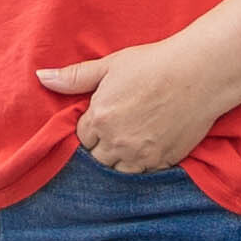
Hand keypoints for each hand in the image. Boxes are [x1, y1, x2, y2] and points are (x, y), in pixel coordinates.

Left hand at [35, 37, 222, 176]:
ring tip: (130, 143)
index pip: (82, 139)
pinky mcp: (164, 163)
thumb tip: (41, 76)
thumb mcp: (109, 65)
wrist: (199, 73)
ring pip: (118, 172)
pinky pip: (144, 176)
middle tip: (117, 131)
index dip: (91, 129)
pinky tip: (148, 150)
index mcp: (100, 119)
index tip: (103, 119)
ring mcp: (141, 156)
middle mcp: (117, 142)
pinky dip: (143, 167)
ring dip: (120, 161)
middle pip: (97, 160)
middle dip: (102, 148)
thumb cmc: (153, 64)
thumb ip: (74, 77)